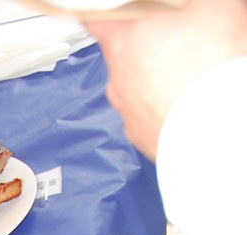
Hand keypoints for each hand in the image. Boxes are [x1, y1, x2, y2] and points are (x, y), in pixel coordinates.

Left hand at [83, 0, 246, 159]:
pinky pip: (152, 119)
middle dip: (149, 50)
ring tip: (189, 77)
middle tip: (179, 43)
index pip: (98, 21)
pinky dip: (167, 111)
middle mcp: (118, 82)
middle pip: (126, 58)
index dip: (106, 15)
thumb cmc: (208, 70)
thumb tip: (194, 4)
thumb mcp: (212, 8)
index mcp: (123, 43)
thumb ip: (193, 2)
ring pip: (139, 91)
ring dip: (158, 84)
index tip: (111, 14)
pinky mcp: (144, 140)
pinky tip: (189, 104)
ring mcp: (129, 115)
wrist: (216, 128)